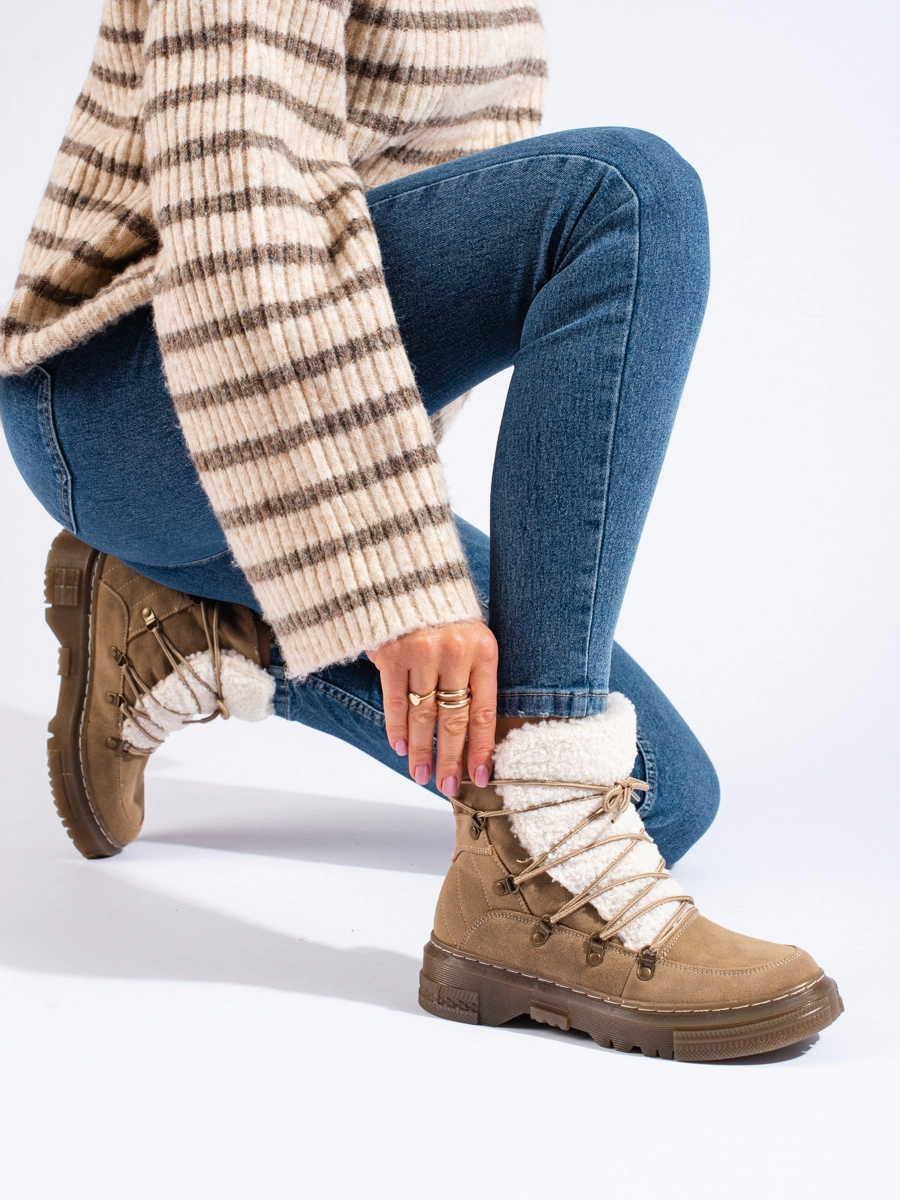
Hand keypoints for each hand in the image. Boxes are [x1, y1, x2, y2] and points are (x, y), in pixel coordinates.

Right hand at [367, 621, 497, 795]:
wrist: (408, 574)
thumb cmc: (445, 612)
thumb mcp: (472, 637)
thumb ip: (473, 676)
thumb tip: (474, 731)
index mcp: (483, 650)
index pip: (483, 711)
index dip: (482, 748)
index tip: (480, 777)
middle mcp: (454, 652)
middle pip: (453, 720)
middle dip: (450, 759)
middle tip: (447, 787)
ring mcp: (421, 653)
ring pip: (423, 715)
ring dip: (421, 750)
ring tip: (422, 775)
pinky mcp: (391, 652)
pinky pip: (395, 700)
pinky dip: (397, 728)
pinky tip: (401, 748)